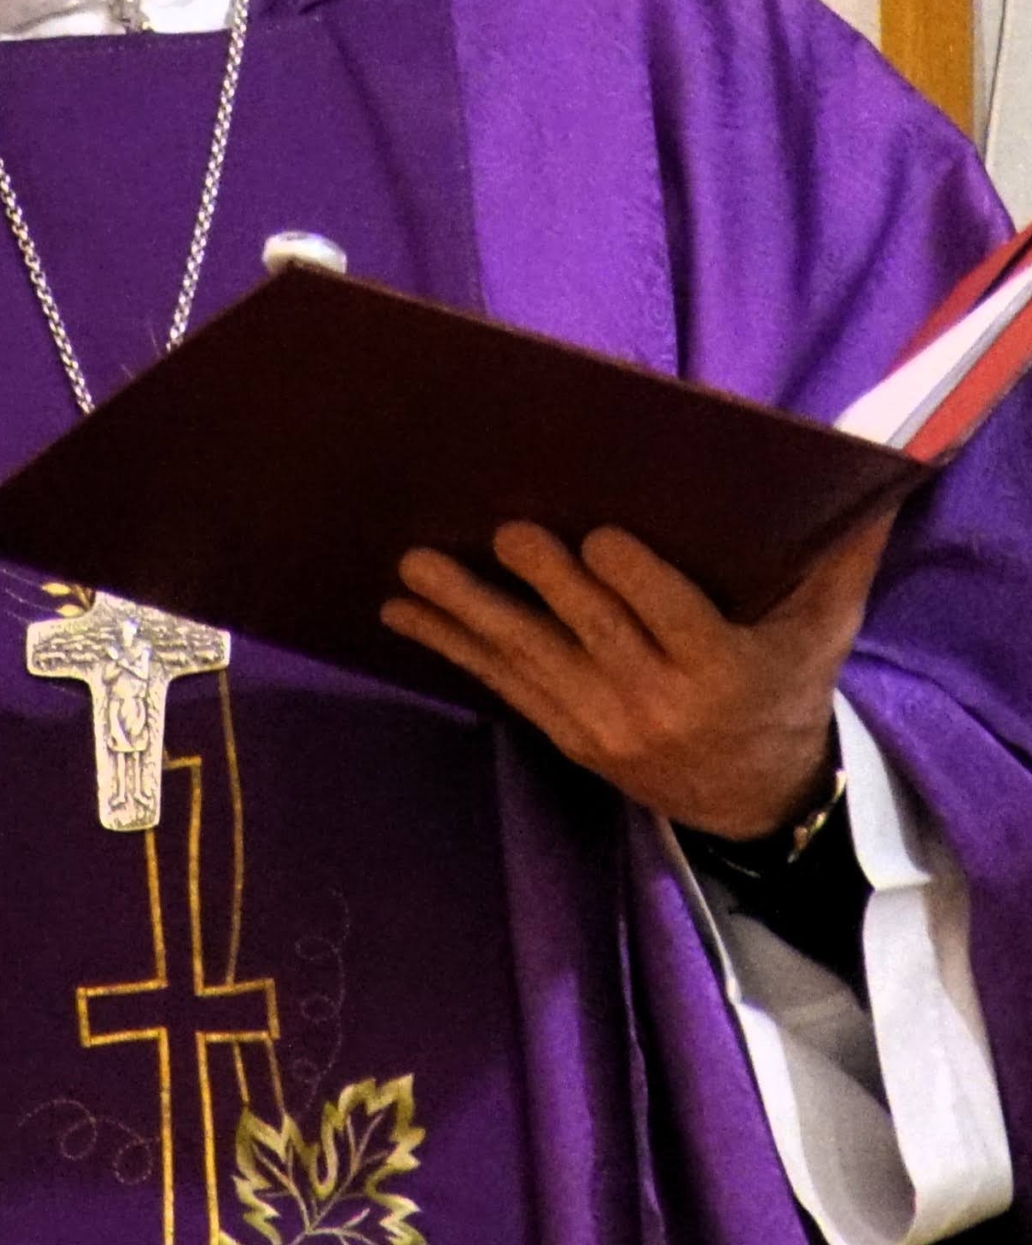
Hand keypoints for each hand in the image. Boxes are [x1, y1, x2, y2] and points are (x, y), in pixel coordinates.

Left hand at [378, 511, 893, 836]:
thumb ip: (840, 558)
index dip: (635, 582)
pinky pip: (499, 687)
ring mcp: (601, 724)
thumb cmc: (786, 685)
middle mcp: (656, 703)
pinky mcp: (563, 734)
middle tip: (504, 529)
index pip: (673, 621)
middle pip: (592, 633)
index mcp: (721, 671)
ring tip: (415, 564)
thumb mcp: (823, 632)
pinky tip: (402, 609)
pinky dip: (450, 646)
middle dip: (544, 583)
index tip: (599, 535)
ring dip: (467, 611)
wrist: (756, 799)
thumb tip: (874, 477)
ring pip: (527, 659)